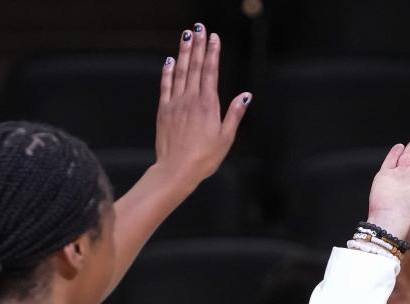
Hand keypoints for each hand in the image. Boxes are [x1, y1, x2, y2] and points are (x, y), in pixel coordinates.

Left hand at [155, 24, 250, 192]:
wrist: (176, 170)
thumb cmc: (204, 159)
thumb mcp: (226, 139)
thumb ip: (235, 114)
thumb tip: (245, 95)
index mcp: (209, 105)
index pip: (211, 71)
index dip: (213, 52)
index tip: (214, 37)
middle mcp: (191, 99)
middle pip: (196, 66)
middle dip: (199, 45)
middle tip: (200, 27)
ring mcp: (176, 103)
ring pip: (180, 71)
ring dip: (184, 52)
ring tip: (187, 36)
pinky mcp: (164, 111)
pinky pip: (166, 85)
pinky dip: (168, 71)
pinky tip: (170, 61)